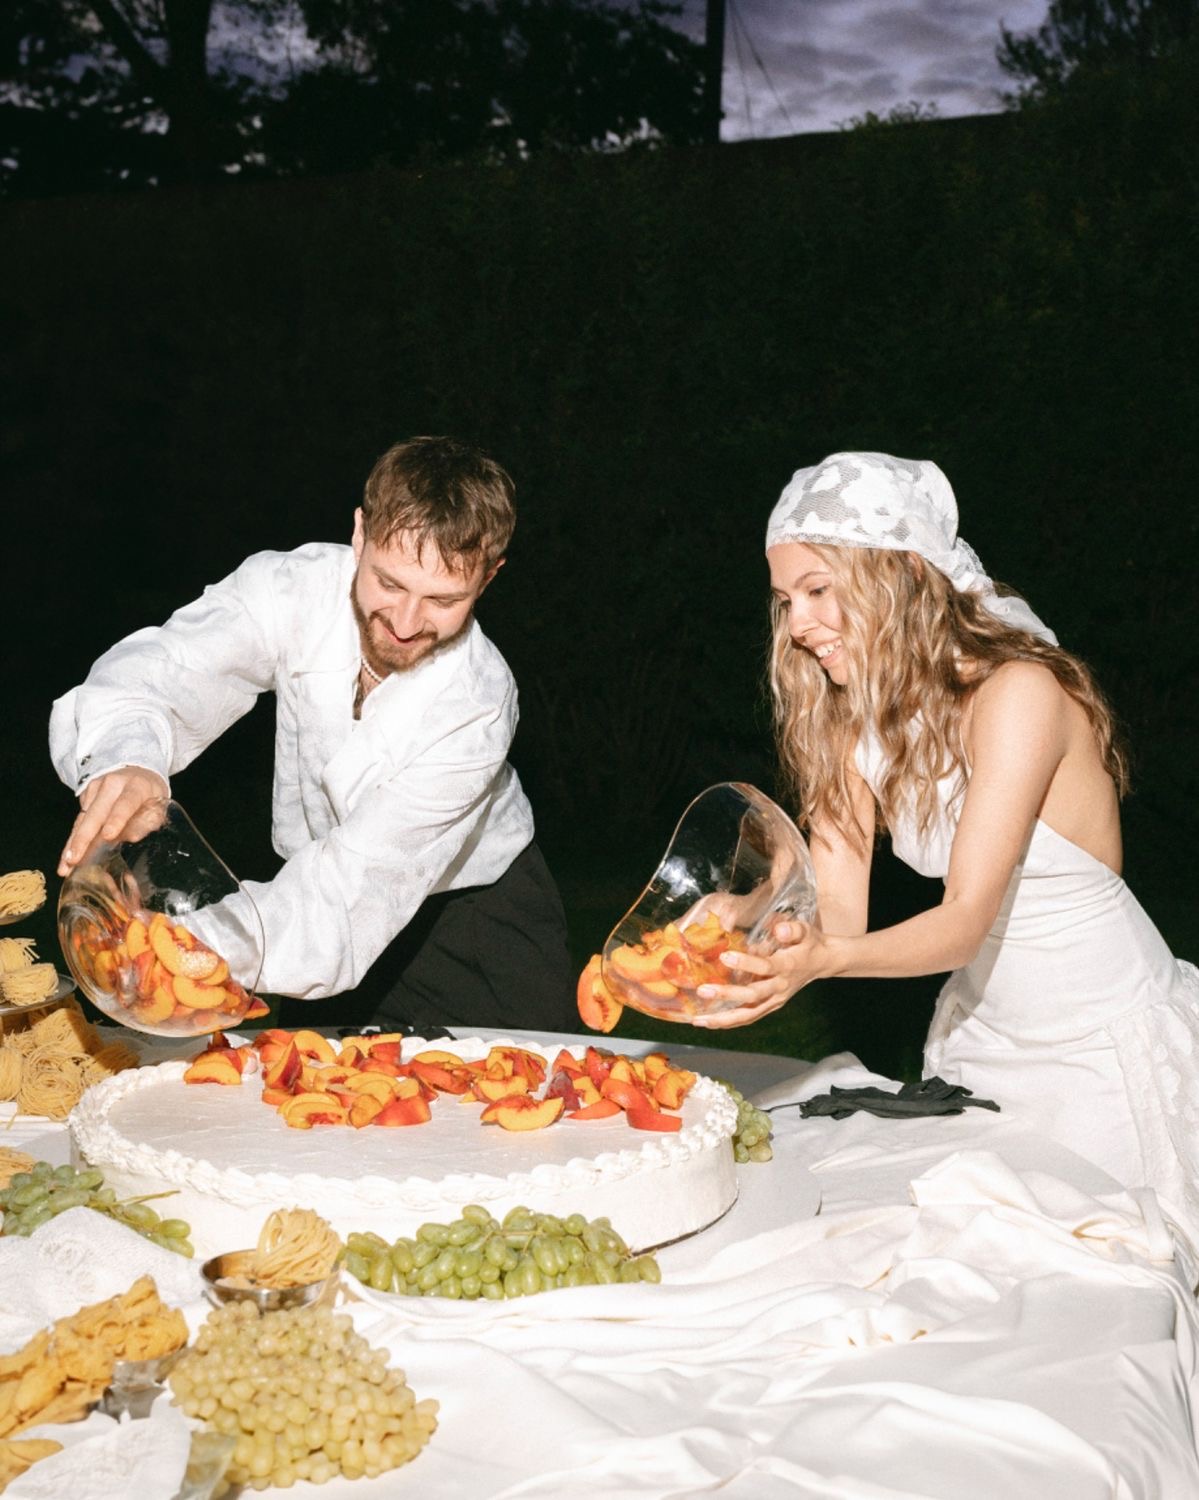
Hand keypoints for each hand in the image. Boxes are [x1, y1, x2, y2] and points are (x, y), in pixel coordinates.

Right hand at [58, 767, 169, 875]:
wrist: (136, 771)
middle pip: (95, 814)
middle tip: (75, 860)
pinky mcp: (84, 796)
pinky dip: (72, 841)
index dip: (116, 819)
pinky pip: (78, 821)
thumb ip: (149, 821)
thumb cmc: (148, 793)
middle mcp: (112, 785)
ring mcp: (95, 789)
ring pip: (82, 820)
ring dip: (72, 844)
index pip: (125, 803)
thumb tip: (132, 837)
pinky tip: (68, 858)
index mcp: (135, 786)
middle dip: (83, 839)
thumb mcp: (158, 805)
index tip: (108, 836)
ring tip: (65, 866)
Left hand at [691, 920, 825, 1029]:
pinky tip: (711, 1022)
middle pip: (753, 995)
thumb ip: (792, 929)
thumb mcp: (805, 930)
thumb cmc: (810, 943)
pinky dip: (730, 1022)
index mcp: (788, 966)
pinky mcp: (772, 1005)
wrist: (824, 962)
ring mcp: (776, 1000)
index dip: (746, 963)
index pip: (766, 967)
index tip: (725, 956)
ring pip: (749, 1014)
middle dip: (727, 995)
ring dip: (724, 1018)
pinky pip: (750, 1016)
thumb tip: (778, 928)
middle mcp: (781, 987)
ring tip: (699, 1020)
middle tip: (703, 991)